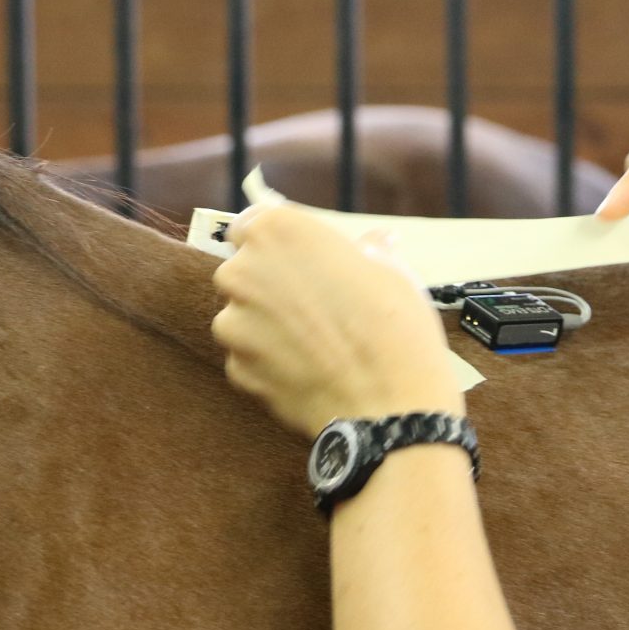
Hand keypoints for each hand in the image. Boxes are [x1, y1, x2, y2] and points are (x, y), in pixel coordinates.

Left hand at [211, 204, 464, 438]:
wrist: (390, 405)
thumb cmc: (394, 329)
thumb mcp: (391, 272)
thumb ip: (366, 252)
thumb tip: (376, 243)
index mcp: (278, 232)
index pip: (251, 224)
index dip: (276, 244)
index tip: (296, 259)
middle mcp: (243, 272)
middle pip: (242, 271)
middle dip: (270, 285)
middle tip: (315, 304)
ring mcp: (234, 324)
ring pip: (241, 317)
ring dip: (267, 325)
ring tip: (316, 342)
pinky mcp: (237, 369)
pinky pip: (249, 358)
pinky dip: (270, 362)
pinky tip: (310, 368)